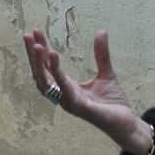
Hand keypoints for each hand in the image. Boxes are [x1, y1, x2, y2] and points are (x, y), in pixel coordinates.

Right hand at [23, 28, 152, 154]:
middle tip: (28, 35)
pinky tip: (54, 56)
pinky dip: (57, 73)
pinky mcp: (79, 107)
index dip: (41, 49)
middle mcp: (63, 94)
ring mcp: (69, 101)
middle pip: (41, 74)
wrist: (126, 123)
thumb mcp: (106, 73)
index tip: (35, 31)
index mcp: (67, 86)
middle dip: (33, 55)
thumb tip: (101, 31)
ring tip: (38, 46)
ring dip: (40, 64)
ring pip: (47, 83)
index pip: (48, 66)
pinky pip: (64, 89)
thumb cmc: (113, 103)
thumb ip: (101, 54)